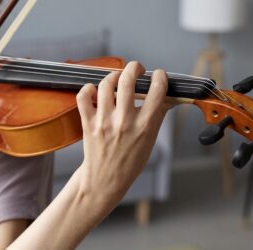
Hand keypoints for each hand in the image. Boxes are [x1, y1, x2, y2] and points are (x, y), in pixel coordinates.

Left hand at [76, 61, 168, 208]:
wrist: (105, 180)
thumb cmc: (129, 162)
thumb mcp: (150, 140)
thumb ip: (157, 116)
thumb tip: (168, 96)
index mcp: (145, 126)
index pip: (158, 90)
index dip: (160, 76)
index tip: (158, 75)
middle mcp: (124, 122)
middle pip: (128, 80)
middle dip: (134, 67)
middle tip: (136, 69)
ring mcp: (104, 122)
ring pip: (106, 84)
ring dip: (113, 76)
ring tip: (117, 80)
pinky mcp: (88, 124)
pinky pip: (84, 96)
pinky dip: (88, 89)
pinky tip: (95, 92)